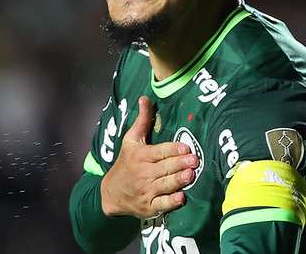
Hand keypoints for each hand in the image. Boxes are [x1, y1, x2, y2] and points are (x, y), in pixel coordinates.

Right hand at [100, 96, 197, 218]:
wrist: (111, 192)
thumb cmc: (126, 162)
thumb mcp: (130, 140)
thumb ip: (142, 120)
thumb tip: (146, 98)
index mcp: (140, 156)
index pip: (159, 152)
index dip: (173, 149)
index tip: (186, 147)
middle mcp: (143, 173)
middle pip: (164, 168)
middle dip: (180, 164)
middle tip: (194, 160)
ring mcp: (146, 191)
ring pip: (165, 185)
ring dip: (178, 180)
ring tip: (191, 175)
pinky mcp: (149, 206)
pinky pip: (161, 204)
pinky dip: (171, 202)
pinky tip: (181, 197)